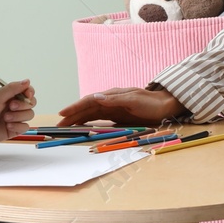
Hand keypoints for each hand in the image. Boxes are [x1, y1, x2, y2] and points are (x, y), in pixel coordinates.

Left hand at [0, 79, 36, 147]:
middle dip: (23, 105)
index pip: (27, 91)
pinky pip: (25, 127)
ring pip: (29, 115)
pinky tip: (7, 126)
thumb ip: (13, 88)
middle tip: (11, 106)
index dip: (30, 92)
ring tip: (5, 118)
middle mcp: (14, 106)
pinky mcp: (14, 130)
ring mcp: (15, 118)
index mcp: (10, 95)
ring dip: (18, 116)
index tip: (28, 94)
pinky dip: (17, 126)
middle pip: (31, 103)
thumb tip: (27, 81)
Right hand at [57, 86, 183, 126]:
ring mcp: (112, 108)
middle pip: (86, 108)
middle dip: (72, 115)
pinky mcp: (117, 116)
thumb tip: (96, 98)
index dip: (75, 107)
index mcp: (112, 95)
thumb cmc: (151, 103)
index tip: (62, 114)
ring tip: (65, 127)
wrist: (165, 105)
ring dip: (78, 120)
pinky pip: (98, 119)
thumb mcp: (134, 100)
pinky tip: (81, 127)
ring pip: (90, 114)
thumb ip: (115, 100)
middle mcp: (110, 101)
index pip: (89, 101)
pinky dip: (88, 123)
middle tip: (58, 125)